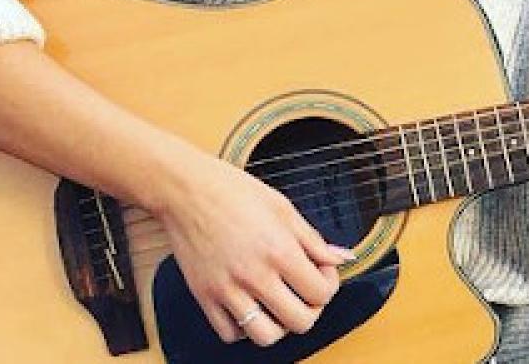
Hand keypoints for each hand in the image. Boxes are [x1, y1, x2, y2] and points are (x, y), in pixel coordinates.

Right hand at [151, 154, 351, 345]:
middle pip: (300, 322)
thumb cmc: (233, 192)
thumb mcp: (283, 208)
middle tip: (305, 293)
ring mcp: (228, 289)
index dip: (329, 284)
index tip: (322, 272)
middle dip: (311, 310)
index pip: (321, 292)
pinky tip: (250, 307)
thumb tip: (342, 258)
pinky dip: (244, 328)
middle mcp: (255, 275)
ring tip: (278, 306)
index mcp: (279, 250)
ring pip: (265, 336)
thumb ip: (314, 240)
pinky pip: (230, 333)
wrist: (186, 190)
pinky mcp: (204, 296)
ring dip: (279, 326)